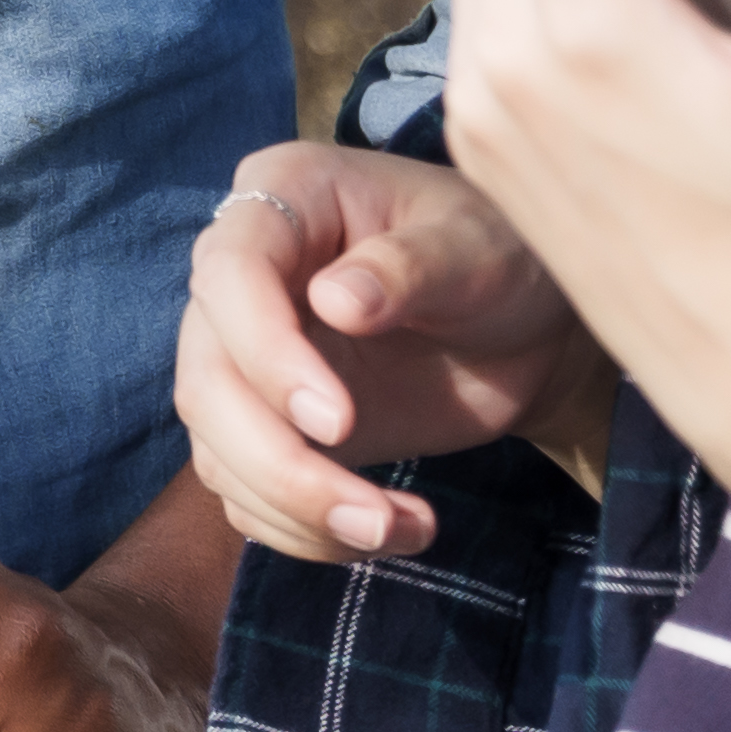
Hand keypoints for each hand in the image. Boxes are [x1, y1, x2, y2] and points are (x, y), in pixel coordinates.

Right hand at [178, 142, 613, 561]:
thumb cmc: (500, 258)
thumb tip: (335, 300)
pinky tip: (388, 530)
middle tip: (371, 515)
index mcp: (284, 200)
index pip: (230, 276)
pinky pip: (251, 492)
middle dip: (278, 462)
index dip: (268, 355)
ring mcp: (246, 358)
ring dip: (298, 510)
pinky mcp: (267, 426)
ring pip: (220, 449)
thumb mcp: (475, 250)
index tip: (336, 422)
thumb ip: (411, 267)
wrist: (521, 329)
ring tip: (398, 529)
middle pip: (208, 381)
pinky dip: (307, 531)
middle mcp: (242, 279)